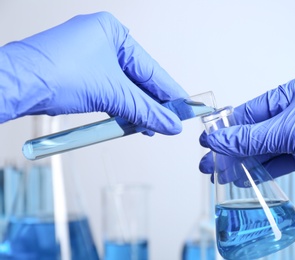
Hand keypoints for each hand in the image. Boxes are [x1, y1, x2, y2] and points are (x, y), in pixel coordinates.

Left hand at [0, 12, 186, 134]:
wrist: (16, 84)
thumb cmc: (54, 73)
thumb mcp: (112, 94)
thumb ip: (145, 110)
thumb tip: (169, 124)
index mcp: (112, 32)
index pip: (150, 68)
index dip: (169, 91)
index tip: (184, 107)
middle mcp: (101, 41)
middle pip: (138, 78)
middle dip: (154, 103)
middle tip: (171, 120)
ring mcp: (88, 57)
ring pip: (123, 87)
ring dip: (137, 108)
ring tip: (153, 126)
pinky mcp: (78, 73)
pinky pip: (109, 91)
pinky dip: (120, 108)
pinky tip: (131, 122)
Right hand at [200, 72, 294, 196]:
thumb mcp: (290, 131)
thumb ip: (250, 139)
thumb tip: (217, 140)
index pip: (252, 110)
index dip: (228, 127)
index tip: (207, 142)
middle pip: (257, 130)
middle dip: (232, 149)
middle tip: (210, 163)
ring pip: (267, 147)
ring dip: (245, 162)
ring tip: (223, 175)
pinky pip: (281, 159)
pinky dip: (264, 169)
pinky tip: (246, 178)